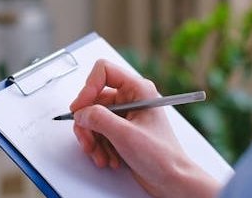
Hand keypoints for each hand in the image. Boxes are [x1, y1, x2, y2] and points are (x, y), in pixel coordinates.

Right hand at [70, 60, 220, 197]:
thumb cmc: (161, 156)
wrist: (171, 180)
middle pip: (93, 99)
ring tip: (101, 155)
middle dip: (88, 123)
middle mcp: (130, 98)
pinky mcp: (120, 129)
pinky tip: (108, 158)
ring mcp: (124, 114)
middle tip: (88, 141)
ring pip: (92, 118)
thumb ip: (99, 119)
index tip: (80, 108)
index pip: (103, 71)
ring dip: (92, 139)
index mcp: (138, 89)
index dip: (88, 88)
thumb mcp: (125, 135)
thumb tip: (81, 112)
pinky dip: (98, 146)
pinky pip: (97, 131)